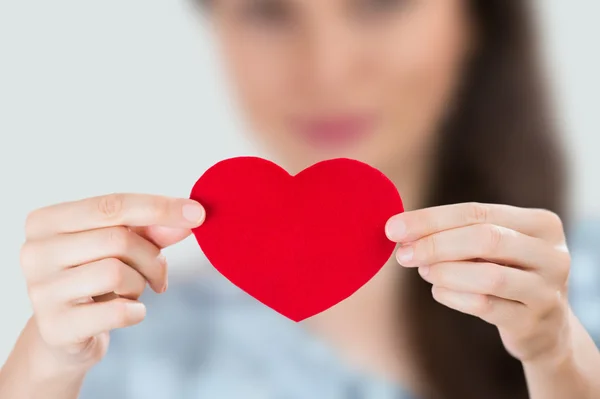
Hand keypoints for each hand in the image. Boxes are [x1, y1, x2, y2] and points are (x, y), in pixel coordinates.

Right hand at [20, 193, 205, 369]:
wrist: (67, 333)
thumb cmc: (95, 277)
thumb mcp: (122, 247)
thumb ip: (152, 229)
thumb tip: (189, 216)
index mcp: (46, 221)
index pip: (111, 205)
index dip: (160, 207)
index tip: (198, 213)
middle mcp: (34, 251)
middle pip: (118, 239)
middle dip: (152, 257)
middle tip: (159, 275)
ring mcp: (39, 290)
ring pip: (116, 273)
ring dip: (140, 285)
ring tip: (132, 293)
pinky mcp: (54, 327)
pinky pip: (117, 311)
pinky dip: (136, 312)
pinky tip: (128, 312)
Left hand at [385, 202, 571, 363]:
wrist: (545, 328)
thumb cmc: (508, 274)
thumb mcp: (493, 247)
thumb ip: (456, 232)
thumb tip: (401, 229)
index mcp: (541, 224)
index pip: (477, 212)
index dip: (431, 219)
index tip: (393, 228)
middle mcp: (553, 254)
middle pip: (485, 238)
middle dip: (435, 244)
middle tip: (402, 253)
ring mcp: (547, 290)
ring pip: (487, 276)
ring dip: (444, 271)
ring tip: (423, 271)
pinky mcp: (534, 322)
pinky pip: (484, 306)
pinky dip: (453, 296)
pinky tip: (438, 291)